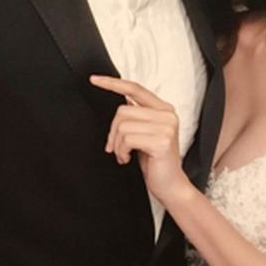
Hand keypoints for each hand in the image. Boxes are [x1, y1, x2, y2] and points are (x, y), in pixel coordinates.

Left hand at [90, 76, 192, 205]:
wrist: (171, 186)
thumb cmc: (155, 161)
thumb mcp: (145, 133)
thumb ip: (137, 115)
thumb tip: (121, 100)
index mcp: (164, 109)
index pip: (135, 88)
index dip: (112, 83)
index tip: (94, 80)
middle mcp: (167, 114)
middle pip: (123, 110)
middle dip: (113, 131)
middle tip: (116, 147)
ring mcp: (166, 127)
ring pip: (123, 125)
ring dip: (117, 144)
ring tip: (124, 155)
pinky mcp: (162, 141)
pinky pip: (127, 139)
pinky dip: (121, 151)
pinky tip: (127, 159)